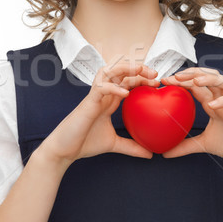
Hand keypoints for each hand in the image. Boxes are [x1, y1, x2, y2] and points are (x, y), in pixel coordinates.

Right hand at [40, 58, 160, 168]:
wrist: (65, 150)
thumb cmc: (85, 143)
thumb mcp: (114, 144)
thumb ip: (131, 146)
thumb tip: (150, 154)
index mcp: (109, 100)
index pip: (127, 81)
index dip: (141, 78)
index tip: (157, 83)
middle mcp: (102, 94)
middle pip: (119, 71)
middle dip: (137, 67)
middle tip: (155, 74)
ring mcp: (94, 96)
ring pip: (108, 71)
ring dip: (125, 68)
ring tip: (141, 71)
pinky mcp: (87, 102)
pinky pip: (100, 88)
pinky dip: (113, 88)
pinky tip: (126, 94)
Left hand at [159, 67, 222, 167]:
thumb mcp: (203, 144)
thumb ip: (185, 146)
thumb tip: (164, 153)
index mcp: (213, 103)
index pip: (197, 85)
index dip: (182, 80)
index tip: (165, 82)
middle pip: (209, 77)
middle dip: (192, 74)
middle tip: (175, 77)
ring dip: (209, 79)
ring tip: (195, 82)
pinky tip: (212, 105)